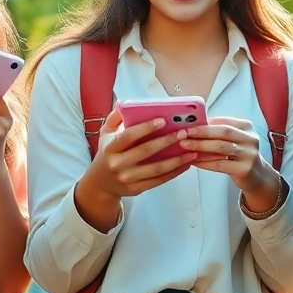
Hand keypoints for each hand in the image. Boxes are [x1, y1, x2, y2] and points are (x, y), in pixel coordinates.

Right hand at [80, 108, 196, 200]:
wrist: (100, 184)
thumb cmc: (107, 153)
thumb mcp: (105, 134)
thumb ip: (115, 118)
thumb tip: (124, 103)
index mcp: (110, 148)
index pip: (128, 136)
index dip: (146, 128)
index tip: (163, 120)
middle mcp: (118, 164)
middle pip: (146, 151)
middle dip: (167, 141)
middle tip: (183, 132)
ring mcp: (128, 178)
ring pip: (157, 169)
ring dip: (177, 159)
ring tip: (191, 150)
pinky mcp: (137, 189)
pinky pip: (159, 181)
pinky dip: (174, 172)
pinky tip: (186, 164)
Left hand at [181, 117, 273, 193]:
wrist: (257, 176)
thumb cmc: (240, 155)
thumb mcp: (234, 139)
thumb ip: (218, 132)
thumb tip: (194, 125)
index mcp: (246, 126)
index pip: (223, 121)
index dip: (205, 122)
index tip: (188, 124)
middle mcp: (250, 138)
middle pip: (223, 132)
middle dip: (201, 132)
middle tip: (184, 133)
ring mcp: (249, 154)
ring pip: (221, 147)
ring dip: (200, 146)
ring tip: (185, 146)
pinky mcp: (244, 169)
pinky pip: (220, 164)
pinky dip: (204, 162)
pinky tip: (193, 161)